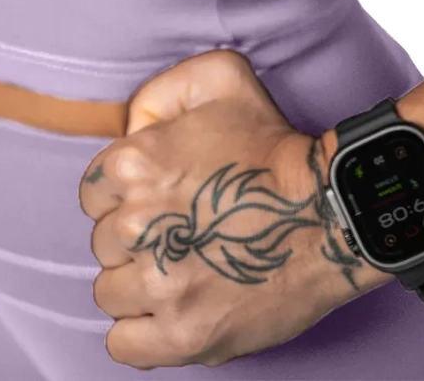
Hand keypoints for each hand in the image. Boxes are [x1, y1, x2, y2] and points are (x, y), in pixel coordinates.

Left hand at [78, 50, 380, 368]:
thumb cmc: (274, 146)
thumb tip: (131, 125)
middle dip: (135, 238)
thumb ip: (161, 91)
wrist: (329, 213)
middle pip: (104, 243)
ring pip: (110, 292)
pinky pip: (124, 345)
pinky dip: (140, 334)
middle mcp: (139, 224)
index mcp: (135, 163)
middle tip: (178, 233)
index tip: (157, 198)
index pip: (94, 191)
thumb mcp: (221, 78)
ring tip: (178, 272)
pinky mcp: (184, 335)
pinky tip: (167, 313)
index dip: (125, 194)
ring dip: (137, 284)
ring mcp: (160, 285)